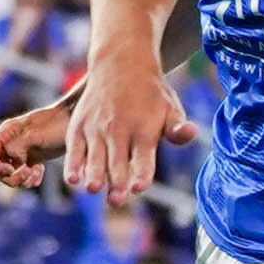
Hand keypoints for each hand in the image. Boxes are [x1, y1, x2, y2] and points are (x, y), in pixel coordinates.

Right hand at [0, 87, 80, 190]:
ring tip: (34, 175)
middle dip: (9, 177)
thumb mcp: (35, 136)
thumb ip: (16, 147)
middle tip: (26, 174)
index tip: (10, 169)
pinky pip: (22, 174)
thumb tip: (9, 162)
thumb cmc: (57, 125)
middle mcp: (10, 142)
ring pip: (9, 174)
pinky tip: (40, 174)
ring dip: (20, 180)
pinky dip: (29, 179)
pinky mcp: (32, 157)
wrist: (77, 122)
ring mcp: (21, 150)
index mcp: (6, 133)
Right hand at [60, 50, 194, 203]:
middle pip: (117, 160)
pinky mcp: (79, 126)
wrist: (121, 63)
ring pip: (94, 155)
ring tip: (93, 188)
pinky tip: (73, 179)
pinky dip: (73, 163)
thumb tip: (190, 133)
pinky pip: (74, 148)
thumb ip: (177, 127)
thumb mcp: (170, 107)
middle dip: (117, 180)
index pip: (143, 156)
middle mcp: (118, 129)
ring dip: (94, 173)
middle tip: (117, 200)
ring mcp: (96, 128)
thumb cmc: (150, 93)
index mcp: (143, 129)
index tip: (139, 186)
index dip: (141, 172)